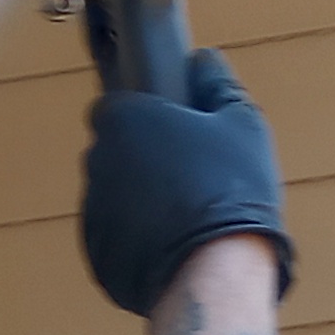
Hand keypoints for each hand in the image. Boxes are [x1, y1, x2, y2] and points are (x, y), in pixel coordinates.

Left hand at [79, 46, 294, 316]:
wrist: (216, 274)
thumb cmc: (232, 190)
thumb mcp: (242, 123)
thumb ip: (217, 82)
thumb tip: (203, 60)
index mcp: (123, 119)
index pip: (117, 107)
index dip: (146, 120)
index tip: (175, 136)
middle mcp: (96, 161)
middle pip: (114, 153)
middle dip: (142, 163)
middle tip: (188, 181)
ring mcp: (92, 213)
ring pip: (114, 198)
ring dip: (140, 204)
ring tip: (186, 222)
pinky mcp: (97, 258)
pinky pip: (116, 241)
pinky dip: (138, 244)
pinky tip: (174, 251)